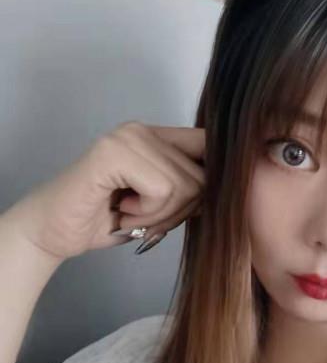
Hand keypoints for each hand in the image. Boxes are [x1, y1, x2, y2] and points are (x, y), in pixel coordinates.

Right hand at [5, 122, 206, 261]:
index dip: (217, 177)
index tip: (201, 206)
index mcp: (157, 137)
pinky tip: (121, 211)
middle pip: (204, 175)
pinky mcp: (115, 154)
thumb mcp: (161, 206)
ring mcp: (128, 138)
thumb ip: (190, 190)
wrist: (56, 232)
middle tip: (146, 217)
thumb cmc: (107, 220)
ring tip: (130, 214)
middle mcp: (144, 130)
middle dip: (181, 210)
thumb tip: (232, 189)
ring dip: (160, 216)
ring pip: (186, 185)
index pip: (209, 145)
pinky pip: (163, 190)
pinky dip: (147, 214)